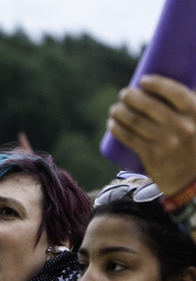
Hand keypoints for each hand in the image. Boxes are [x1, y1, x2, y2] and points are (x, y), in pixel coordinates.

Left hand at [108, 74, 195, 193]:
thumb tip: (162, 90)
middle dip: (131, 96)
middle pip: (149, 105)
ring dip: (120, 112)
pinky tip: (112, 124)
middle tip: (124, 94)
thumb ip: (188, 107)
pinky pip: (129, 138)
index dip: (157, 84)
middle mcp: (183, 127)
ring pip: (135, 121)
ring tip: (115, 109)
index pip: (175, 92)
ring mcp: (167, 143)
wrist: (193, 180)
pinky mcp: (152, 156)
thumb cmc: (193, 145)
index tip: (143, 80)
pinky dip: (117, 129)